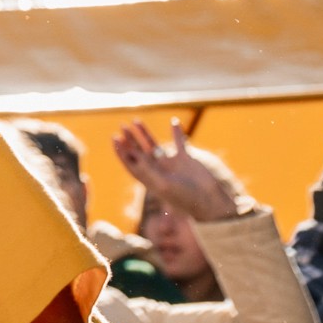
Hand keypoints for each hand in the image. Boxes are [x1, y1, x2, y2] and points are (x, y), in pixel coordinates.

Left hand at [111, 118, 238, 224]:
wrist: (208, 201)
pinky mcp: (185, 159)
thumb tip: (133, 153)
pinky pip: (179, 142)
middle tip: (121, 126)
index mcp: (150, 180)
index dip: (121, 152)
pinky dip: (176, 132)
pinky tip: (173, 121)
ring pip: (155, 146)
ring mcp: (171, 165)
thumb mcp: (163, 184)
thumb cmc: (185, 197)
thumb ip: (147, 169)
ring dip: (145, 134)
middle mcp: (158, 171)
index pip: (131, 164)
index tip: (115, 138)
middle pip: (139, 153)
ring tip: (135, 121)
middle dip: (130, 140)